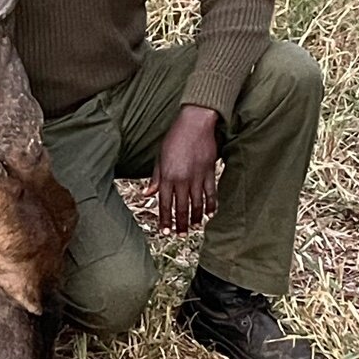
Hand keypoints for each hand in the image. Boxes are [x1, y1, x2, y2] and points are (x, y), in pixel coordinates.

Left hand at [149, 105, 219, 234]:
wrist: (195, 123)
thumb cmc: (174, 138)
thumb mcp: (160, 157)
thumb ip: (155, 177)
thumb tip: (147, 194)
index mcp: (167, 176)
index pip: (164, 203)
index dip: (165, 219)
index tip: (165, 231)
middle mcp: (182, 179)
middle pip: (181, 208)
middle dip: (181, 224)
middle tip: (181, 235)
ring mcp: (197, 177)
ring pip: (197, 204)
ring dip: (196, 218)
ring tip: (195, 227)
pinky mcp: (209, 172)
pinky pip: (211, 193)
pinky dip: (211, 204)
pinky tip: (210, 213)